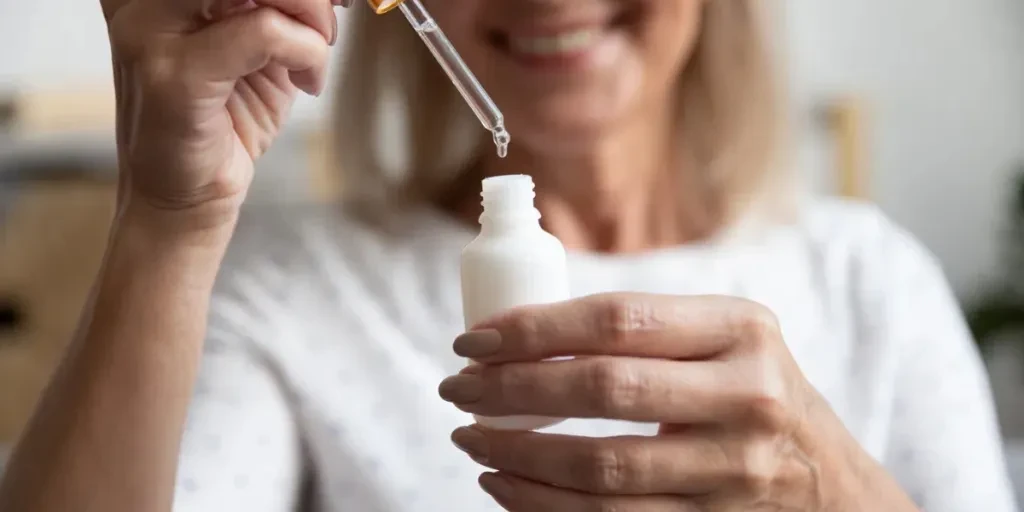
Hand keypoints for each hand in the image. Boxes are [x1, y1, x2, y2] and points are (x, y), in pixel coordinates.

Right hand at [100, 0, 348, 228]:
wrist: (191, 194)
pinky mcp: (173, 74)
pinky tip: (307, 79)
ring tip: (317, 46)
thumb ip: (281, 3)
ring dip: (306, 8)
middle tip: (329, 17)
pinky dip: (305, 51)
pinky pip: (262, 31)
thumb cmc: (226, 115)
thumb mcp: (260, 42)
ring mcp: (148, 29)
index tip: (329, 0)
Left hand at [439, 293, 917, 510]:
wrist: (834, 488)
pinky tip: (506, 484)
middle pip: (605, 389)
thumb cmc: (755, 395)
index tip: (472, 339)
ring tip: (470, 437)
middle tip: (457, 387)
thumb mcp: (726, 341)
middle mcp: (747, 396)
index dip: (533, 328)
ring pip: (602, 466)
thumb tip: (519, 331)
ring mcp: (738, 471)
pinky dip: (545, 505)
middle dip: (512, 388)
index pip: (619, 319)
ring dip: (516, 454)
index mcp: (742, 329)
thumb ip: (646, 330)